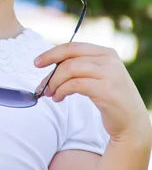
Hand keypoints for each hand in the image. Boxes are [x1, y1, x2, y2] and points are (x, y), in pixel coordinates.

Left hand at [34, 43, 151, 145]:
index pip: (73, 46)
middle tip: (41, 84)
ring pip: (70, 70)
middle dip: (51, 70)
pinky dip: (62, 91)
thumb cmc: (111, 99)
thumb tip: (51, 65)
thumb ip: (81, 66)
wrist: (132, 123)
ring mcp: (109, 74)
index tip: (38, 62)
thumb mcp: (99, 76)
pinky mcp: (106, 90)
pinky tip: (59, 98)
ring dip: (55, 82)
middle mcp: (109, 59)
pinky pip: (74, 85)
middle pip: (70, 57)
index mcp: (106, 52)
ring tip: (50, 94)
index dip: (52, 53)